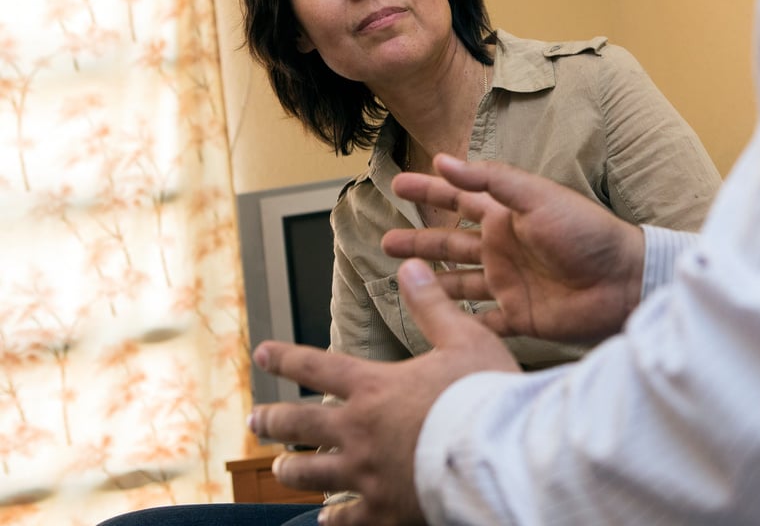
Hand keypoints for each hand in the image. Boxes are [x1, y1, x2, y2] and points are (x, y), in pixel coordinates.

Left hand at [248, 260, 518, 525]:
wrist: (498, 454)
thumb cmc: (485, 394)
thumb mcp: (463, 338)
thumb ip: (431, 305)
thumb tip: (410, 266)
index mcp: (374, 387)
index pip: (318, 366)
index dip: (286, 358)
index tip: (262, 353)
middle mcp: (360, 431)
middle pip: (301, 424)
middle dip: (274, 419)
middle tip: (255, 419)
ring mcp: (368, 473)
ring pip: (312, 474)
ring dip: (291, 469)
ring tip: (279, 467)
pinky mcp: (385, 508)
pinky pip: (348, 517)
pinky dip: (333, 519)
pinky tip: (325, 520)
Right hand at [384, 154, 645, 343]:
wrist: (623, 281)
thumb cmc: (586, 232)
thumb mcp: (537, 197)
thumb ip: (490, 180)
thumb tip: (444, 159)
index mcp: (507, 217)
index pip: (458, 199)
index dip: (429, 191)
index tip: (396, 184)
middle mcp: (504, 248)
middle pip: (451, 244)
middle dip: (419, 243)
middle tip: (386, 243)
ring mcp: (509, 283)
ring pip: (458, 282)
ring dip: (430, 281)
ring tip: (400, 280)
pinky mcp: (519, 316)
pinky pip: (480, 321)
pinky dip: (458, 324)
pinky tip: (435, 326)